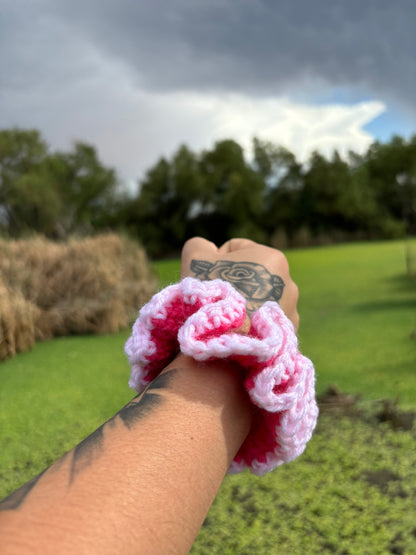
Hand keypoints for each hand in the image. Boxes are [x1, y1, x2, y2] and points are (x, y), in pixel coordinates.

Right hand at [181, 237, 298, 330]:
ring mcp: (291, 310)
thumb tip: (207, 248)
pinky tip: (236, 333)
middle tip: (214, 300)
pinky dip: (251, 325)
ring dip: (242, 305)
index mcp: (273, 257)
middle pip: (249, 276)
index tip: (208, 281)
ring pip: (258, 300)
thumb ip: (199, 245)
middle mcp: (289, 282)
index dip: (215, 262)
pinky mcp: (287, 335)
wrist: (226, 344)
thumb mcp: (195, 259)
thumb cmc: (213, 296)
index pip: (236, 249)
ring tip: (226, 319)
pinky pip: (262, 322)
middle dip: (232, 285)